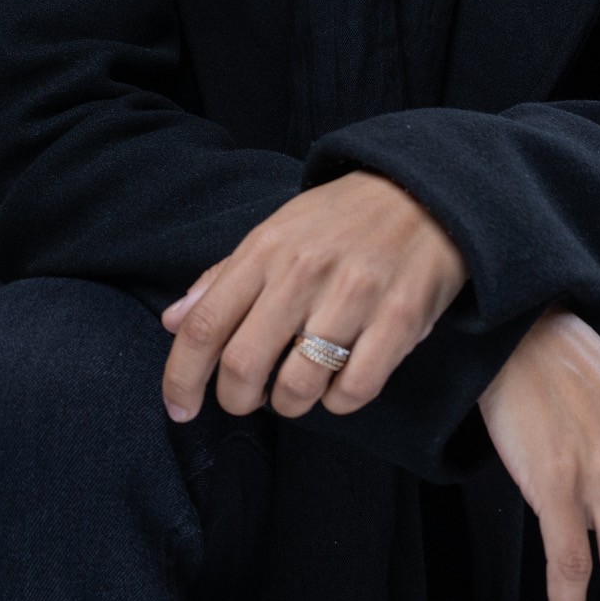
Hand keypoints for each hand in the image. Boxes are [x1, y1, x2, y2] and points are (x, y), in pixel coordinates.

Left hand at [160, 171, 468, 423]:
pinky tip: (340, 384)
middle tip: (248, 398)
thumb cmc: (342, 219)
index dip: (181, 378)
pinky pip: (354, 390)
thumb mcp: (276, 232)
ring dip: (288, 404)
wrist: (426, 192)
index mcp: (266, 249)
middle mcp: (304, 272)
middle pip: (244, 365)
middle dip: (236, 400)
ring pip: (297, 387)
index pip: (205, 325)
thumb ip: (223, 278)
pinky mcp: (400, 319)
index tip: (179, 408)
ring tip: (296, 389)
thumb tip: (173, 321)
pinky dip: (339, 402)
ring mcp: (354, 296)